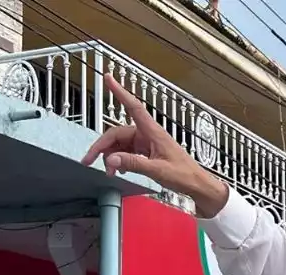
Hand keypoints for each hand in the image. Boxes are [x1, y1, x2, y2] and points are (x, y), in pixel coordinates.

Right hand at [80, 74, 228, 216]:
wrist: (197, 185)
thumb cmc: (184, 175)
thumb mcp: (158, 171)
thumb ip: (134, 164)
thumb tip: (111, 160)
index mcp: (153, 132)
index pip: (133, 107)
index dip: (120, 92)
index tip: (108, 78)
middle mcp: (147, 135)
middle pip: (117, 133)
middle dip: (102, 146)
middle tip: (89, 161)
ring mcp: (146, 143)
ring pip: (120, 144)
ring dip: (110, 156)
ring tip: (109, 172)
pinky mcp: (146, 153)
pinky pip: (126, 152)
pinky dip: (119, 160)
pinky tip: (119, 170)